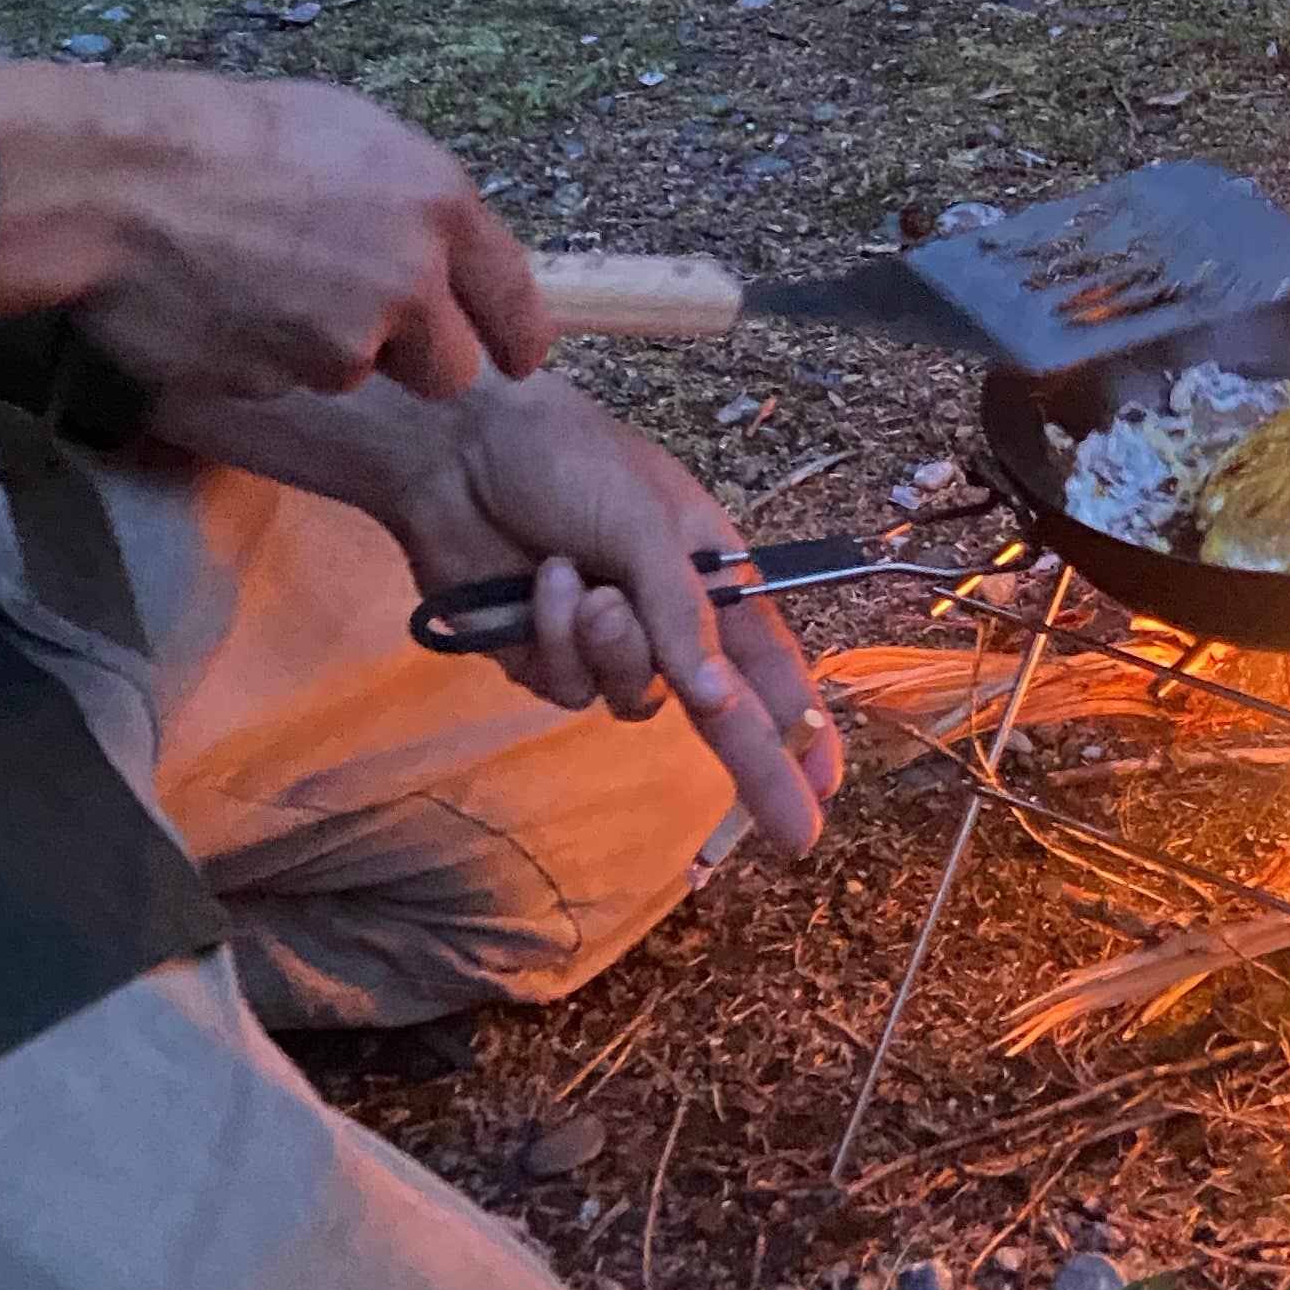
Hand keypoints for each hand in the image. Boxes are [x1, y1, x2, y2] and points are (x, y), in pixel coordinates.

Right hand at [0, 61, 551, 407]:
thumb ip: (417, 203)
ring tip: (259, 280)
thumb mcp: (355, 135)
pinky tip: (222, 303)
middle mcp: (408, 283)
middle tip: (358, 316)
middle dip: (413, 357)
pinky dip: (261, 356)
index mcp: (441, 207)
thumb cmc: (232, 134)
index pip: (514, 302)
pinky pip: (284, 381)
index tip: (519, 358)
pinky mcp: (276, 382)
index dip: (517, 337)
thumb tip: (441, 246)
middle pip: (448, 370)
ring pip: (355, 374)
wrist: (121, 181)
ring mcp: (341, 343)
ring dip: (321, 346)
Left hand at [389, 370, 843, 854]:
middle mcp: (664, 616)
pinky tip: (538, 582)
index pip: (769, 661)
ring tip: (581, 582)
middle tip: (796, 838)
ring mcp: (601, 641)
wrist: (460, 451)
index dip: (801, 724)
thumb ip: (685, 617)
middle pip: (718, 710)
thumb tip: (721, 703)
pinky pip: (566, 685)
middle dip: (755, 763)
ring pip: (630, 696)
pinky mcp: (540, 658)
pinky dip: (553, 635)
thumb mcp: (647, 524)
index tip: (829, 785)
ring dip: (609, 644)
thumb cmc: (571, 463)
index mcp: (709, 574)